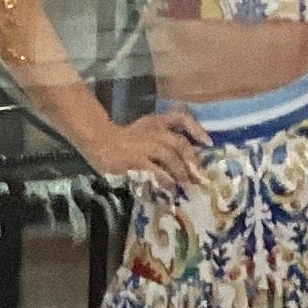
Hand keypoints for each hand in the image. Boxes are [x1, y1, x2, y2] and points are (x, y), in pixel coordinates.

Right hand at [93, 107, 208, 188]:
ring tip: (186, 185)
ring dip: (181, 172)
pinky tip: (170, 188)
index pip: (182, 119)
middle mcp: (155, 131)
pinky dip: (165, 179)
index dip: (197, 130)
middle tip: (199, 177)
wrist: (99, 141)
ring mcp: (145, 145)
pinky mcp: (136, 159)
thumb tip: (180, 157)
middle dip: (192, 161)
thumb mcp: (144, 130)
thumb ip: (160, 137)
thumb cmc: (122, 139)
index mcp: (157, 121)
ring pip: (171, 157)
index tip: (208, 143)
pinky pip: (156, 170)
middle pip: (180, 144)